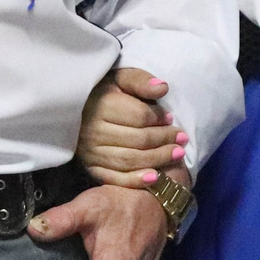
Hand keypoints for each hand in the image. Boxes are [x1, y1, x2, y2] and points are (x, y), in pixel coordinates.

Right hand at [77, 67, 186, 189]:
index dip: (159, 118)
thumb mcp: (121, 78)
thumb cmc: (105, 92)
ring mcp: (90, 152)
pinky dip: (136, 181)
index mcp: (101, 105)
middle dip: (164, 140)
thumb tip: (162, 88)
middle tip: (183, 140)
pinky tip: (155, 178)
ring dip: (158, 159)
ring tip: (178, 155)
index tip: (171, 118)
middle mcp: (93, 131)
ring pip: (130, 160)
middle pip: (138, 140)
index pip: (139, 116)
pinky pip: (115, 179)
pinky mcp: (90, 168)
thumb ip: (141, 81)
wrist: (76, 110)